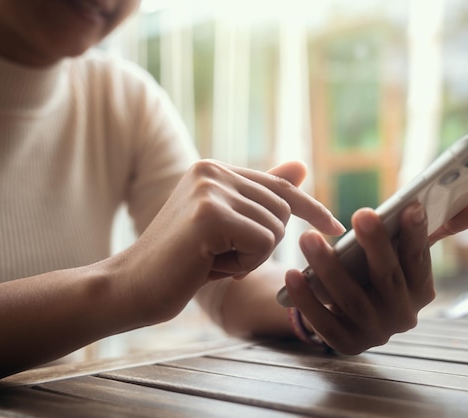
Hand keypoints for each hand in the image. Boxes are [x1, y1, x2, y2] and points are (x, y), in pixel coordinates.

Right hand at [118, 159, 344, 322]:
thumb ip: (261, 198)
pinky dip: (244, 263)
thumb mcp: (228, 228)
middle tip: (222, 256)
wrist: (131, 287)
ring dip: (251, 256)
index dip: (312, 209)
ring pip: (275, 228)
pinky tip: (210, 264)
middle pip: (283, 209)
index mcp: (215, 170)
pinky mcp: (209, 213)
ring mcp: (209, 189)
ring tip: (212, 259)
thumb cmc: (183, 262)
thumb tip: (302, 166)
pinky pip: (263, 243)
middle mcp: (213, 170)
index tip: (336, 228)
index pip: (280, 186)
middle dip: (263, 244)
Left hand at [284, 195, 467, 354]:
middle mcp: (402, 316)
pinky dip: (308, 299)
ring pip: (352, 300)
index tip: (410, 206)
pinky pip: (324, 323)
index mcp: (421, 291)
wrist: (348, 314)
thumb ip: (438, 226)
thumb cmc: (377, 271)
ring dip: (330, 269)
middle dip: (375, 246)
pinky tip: (291, 274)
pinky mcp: (345, 344)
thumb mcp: (404, 251)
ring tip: (309, 238)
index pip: (420, 261)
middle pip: (387, 279)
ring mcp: (374, 333)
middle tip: (360, 213)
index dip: (417, 235)